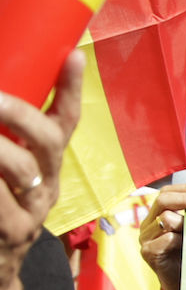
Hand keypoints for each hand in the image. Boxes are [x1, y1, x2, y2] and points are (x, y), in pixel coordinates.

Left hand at [0, 51, 82, 287]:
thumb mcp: (7, 179)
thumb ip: (7, 146)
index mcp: (47, 168)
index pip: (64, 123)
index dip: (70, 89)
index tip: (74, 57)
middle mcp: (46, 188)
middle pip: (46, 141)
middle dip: (17, 112)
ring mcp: (29, 214)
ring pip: (20, 168)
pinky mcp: (8, 232)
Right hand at [139, 184, 185, 289]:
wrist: (181, 282)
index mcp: (155, 216)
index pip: (164, 193)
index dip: (182, 188)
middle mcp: (147, 225)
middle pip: (162, 201)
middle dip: (185, 199)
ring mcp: (145, 239)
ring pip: (165, 218)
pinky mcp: (147, 252)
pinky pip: (167, 238)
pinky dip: (181, 239)